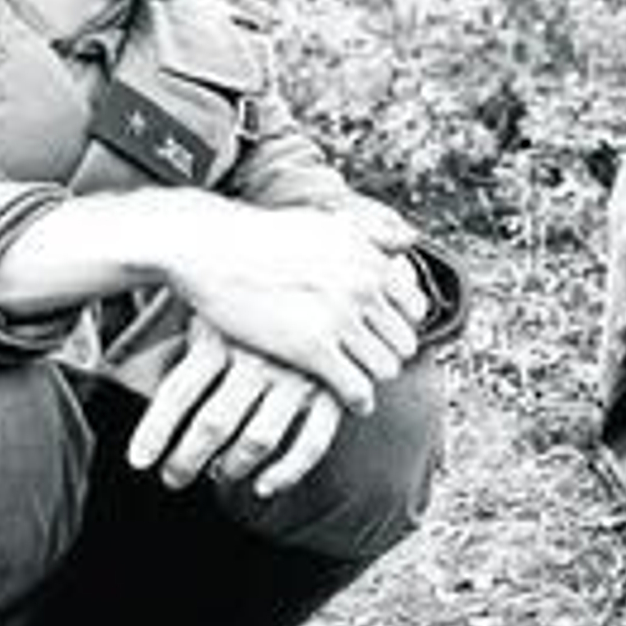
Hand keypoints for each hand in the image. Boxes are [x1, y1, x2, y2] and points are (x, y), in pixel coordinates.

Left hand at [128, 317, 344, 495]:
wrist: (329, 269)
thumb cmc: (253, 297)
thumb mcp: (213, 308)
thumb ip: (183, 341)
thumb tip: (120, 373)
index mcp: (224, 334)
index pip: (177, 392)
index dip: (154, 433)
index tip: (139, 462)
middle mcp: (260, 355)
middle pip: (214, 425)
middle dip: (187, 461)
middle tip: (173, 477)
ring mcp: (299, 374)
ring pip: (258, 440)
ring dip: (232, 468)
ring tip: (218, 474)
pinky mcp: (333, 389)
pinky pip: (310, 443)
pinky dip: (286, 472)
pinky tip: (265, 485)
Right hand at [160, 198, 427, 412]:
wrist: (210, 247)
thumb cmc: (263, 236)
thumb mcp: (328, 223)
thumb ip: (374, 233)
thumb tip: (410, 238)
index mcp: (369, 259)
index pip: (415, 307)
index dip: (399, 324)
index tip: (381, 333)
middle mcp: (363, 287)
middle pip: (405, 342)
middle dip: (388, 354)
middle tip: (368, 361)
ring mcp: (338, 318)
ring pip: (386, 368)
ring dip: (372, 377)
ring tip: (357, 379)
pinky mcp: (311, 348)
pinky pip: (356, 388)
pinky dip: (357, 401)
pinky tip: (349, 402)